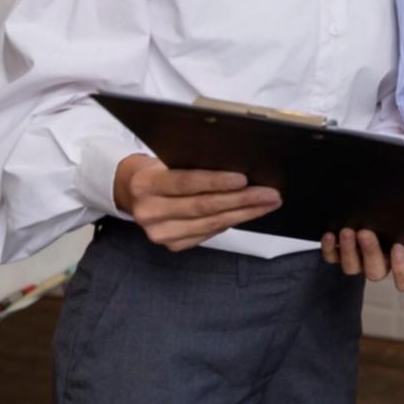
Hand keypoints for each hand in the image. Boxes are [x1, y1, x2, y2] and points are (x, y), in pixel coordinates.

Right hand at [113, 153, 280, 251]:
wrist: (134, 191)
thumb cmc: (160, 169)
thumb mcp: (168, 158)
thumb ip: (193, 162)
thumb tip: (238, 165)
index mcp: (146, 184)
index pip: (186, 183)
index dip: (216, 182)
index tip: (244, 179)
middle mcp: (149, 212)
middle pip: (203, 207)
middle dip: (241, 200)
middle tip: (270, 193)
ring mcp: (159, 233)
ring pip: (210, 224)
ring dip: (244, 213)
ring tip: (269, 203)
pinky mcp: (172, 245)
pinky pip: (209, 234)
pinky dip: (232, 222)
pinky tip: (250, 213)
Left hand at [321, 229, 403, 290]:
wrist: (384, 202)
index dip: (401, 269)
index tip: (398, 247)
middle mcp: (383, 265)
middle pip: (375, 272)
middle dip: (370, 252)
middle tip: (365, 232)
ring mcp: (361, 262)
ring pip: (352, 268)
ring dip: (349, 251)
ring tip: (347, 231)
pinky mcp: (342, 254)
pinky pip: (333, 258)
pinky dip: (330, 249)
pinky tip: (330, 234)